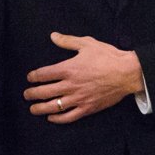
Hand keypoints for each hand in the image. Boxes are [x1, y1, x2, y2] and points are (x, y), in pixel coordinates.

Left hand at [24, 33, 142, 123]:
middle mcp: (70, 85)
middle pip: (45, 92)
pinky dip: (58, 119)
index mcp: (69, 68)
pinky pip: (69, 117)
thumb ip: (68, 41)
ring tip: (33, 109)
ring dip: (40, 108)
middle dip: (32, 94)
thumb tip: (53, 36)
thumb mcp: (87, 43)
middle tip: (26, 94)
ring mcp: (78, 98)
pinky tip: (51, 117)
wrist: (127, 73)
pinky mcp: (87, 108)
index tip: (30, 78)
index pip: (44, 74)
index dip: (33, 77)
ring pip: (54, 107)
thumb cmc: (108, 56)